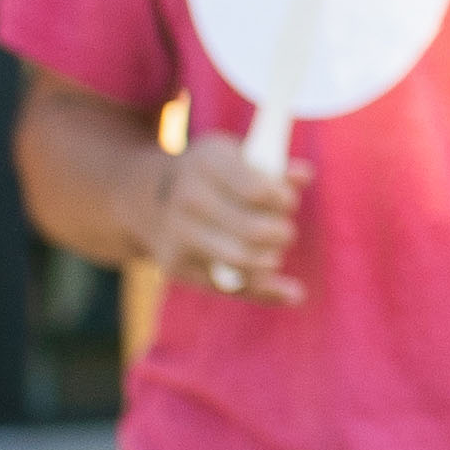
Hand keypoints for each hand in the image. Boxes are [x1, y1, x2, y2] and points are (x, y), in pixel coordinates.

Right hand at [148, 134, 306, 302]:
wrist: (145, 196)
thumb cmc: (210, 176)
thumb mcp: (237, 158)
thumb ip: (274, 168)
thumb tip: (304, 176)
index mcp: (208, 163)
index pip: (260, 192)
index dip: (284, 201)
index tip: (286, 202)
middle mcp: (188, 198)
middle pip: (254, 230)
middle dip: (282, 233)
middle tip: (283, 230)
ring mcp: (178, 233)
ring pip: (242, 260)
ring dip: (271, 260)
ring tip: (273, 252)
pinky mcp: (174, 264)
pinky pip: (228, 285)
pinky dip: (265, 289)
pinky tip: (289, 291)